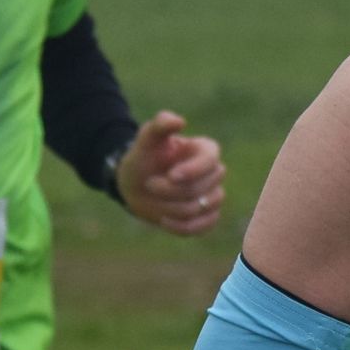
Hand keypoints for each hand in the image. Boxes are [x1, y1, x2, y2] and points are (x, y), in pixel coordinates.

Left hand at [117, 110, 227, 235]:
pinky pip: (204, 226)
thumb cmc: (143, 157)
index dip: (193, 170)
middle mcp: (214, 173)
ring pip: (203, 207)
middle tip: (149, 184)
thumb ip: (160, 124)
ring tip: (154, 201)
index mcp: (205, 151)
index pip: (211, 161)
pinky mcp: (207, 216)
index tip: (171, 175)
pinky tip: (164, 220)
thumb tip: (180, 122)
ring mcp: (213, 196)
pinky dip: (183, 226)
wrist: (136, 183)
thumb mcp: (146, 139)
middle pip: (202, 187)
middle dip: (172, 190)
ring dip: (173, 208)